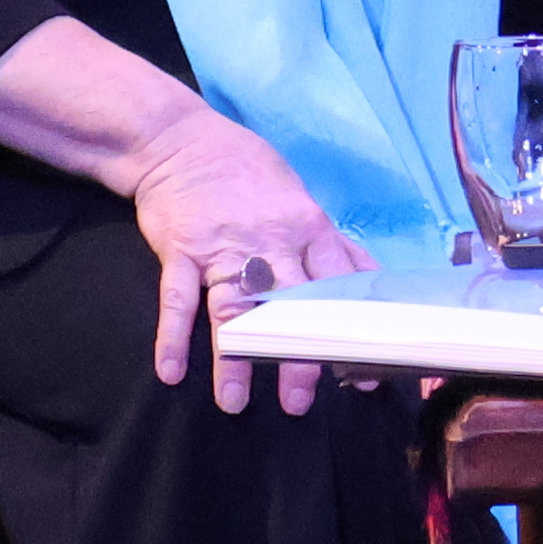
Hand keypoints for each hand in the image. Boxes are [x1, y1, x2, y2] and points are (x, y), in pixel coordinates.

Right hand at [120, 99, 374, 413]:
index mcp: (307, 228)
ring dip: (234, 359)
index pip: (338, 285)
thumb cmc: (247, 170)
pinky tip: (171, 371)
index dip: (350, 330)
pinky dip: (172, 336)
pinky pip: (178, 299)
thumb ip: (332, 246)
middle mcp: (270, 241)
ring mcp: (222, 247)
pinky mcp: (181, 250)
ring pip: (234, 310)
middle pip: (291, 305)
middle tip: (299, 402)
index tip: (361, 373)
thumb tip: (371, 282)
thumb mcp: (301, 199)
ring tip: (235, 403)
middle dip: (296, 356)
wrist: (178, 140)